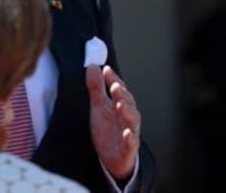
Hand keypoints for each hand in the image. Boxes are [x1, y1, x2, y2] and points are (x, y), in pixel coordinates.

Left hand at [86, 64, 139, 179]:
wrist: (112, 158)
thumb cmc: (108, 130)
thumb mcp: (99, 107)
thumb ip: (96, 87)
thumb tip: (93, 66)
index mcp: (120, 105)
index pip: (119, 89)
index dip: (113, 79)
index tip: (106, 70)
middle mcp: (127, 117)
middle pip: (127, 103)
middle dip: (122, 94)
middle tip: (115, 86)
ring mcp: (129, 132)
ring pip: (132, 120)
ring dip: (127, 111)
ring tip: (120, 104)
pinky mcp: (128, 148)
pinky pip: (131, 142)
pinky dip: (130, 138)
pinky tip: (127, 133)